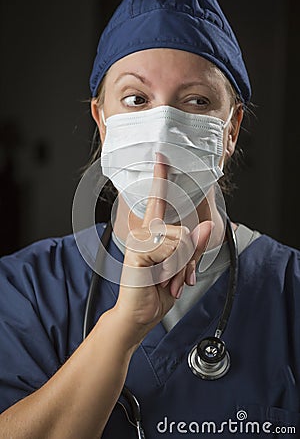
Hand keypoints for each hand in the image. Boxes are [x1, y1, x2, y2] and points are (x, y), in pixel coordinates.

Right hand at [113, 153, 212, 342]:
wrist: (138, 316)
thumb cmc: (157, 292)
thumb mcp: (182, 269)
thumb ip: (194, 248)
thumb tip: (207, 227)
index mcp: (154, 233)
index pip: (159, 200)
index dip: (162, 176)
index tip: (162, 156)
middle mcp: (145, 232)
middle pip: (186, 232)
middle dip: (188, 260)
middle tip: (173, 277)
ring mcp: (141, 240)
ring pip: (182, 242)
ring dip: (180, 267)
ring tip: (165, 279)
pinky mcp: (138, 250)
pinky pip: (171, 252)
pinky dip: (172, 269)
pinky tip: (157, 278)